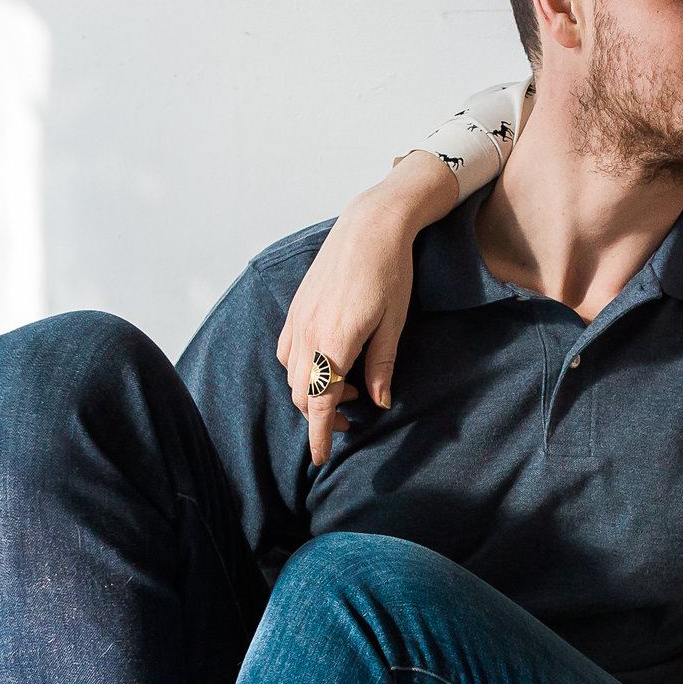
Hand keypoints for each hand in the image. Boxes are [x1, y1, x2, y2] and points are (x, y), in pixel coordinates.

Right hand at [276, 151, 458, 465]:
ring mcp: (297, 319)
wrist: (370, 225)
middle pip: (302, 395)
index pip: (320, 403)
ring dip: (314, 392)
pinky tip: (328, 362)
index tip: (321, 458)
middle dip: (323, 416)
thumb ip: (382, 366)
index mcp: (335, 342)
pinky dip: (303, 369)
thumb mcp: (394, 324)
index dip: (321, 434)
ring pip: (293, 375)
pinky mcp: (296, 308)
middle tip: (356, 418)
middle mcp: (308, 333)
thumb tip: (379, 402)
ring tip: (350, 387)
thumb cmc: (390, 272)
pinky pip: (288, 351)